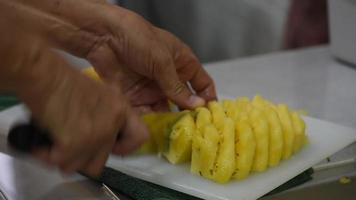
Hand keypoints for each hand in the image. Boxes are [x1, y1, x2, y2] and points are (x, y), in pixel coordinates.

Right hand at [0, 25, 147, 175]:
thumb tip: (96, 135)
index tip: (108, 146)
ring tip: (53, 141)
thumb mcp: (97, 93)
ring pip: (81, 166)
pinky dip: (47, 155)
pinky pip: (61, 163)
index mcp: (121, 109)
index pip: (140, 138)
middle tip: (68, 143)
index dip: (123, 147)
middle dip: (82, 156)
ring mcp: (97, 134)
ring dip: (65, 157)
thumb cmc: (62, 79)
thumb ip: (104, 113)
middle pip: (102, 160)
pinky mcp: (75, 143)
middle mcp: (114, 123)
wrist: (44, 74)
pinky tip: (42, 141)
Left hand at [12, 0, 216, 111]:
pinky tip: (154, 130)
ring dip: (169, 121)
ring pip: (165, 109)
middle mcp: (169, 78)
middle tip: (192, 131)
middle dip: (188, 115)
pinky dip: (150, 121)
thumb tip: (197, 105)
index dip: (207, 97)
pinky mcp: (135, 96)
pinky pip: (146, 112)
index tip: (210, 115)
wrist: (103, 37)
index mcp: (182, 63)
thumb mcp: (162, 61)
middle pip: (184, 101)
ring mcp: (152, 88)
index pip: (201, 83)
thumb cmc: (138, 39)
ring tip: (173, 135)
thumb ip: (178, 86)